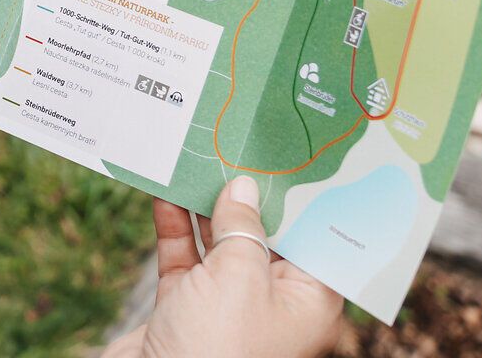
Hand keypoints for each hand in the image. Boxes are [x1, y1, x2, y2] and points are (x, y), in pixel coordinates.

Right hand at [103, 177, 344, 357]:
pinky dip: (174, 225)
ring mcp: (226, 305)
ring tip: (199, 157)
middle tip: (241, 145)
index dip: (306, 200)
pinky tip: (165, 191)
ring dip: (206, 205)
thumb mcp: (240, 277)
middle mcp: (271, 303)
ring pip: (219, 242)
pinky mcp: (185, 306)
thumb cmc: (218, 347)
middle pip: (265, 236)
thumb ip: (243, 227)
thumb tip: (243, 187)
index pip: (316, 241)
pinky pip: (183, 256)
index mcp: (307, 303)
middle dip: (249, 194)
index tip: (298, 158)